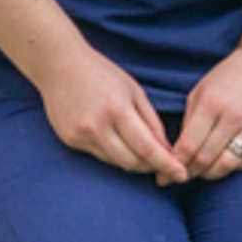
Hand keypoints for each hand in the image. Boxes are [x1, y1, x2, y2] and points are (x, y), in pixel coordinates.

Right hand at [36, 45, 185, 182]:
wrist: (60, 66)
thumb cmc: (102, 74)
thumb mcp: (134, 90)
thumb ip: (151, 121)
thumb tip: (166, 149)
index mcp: (118, 110)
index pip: (147, 147)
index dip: (166, 164)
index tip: (181, 176)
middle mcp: (97, 127)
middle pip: (131, 162)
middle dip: (151, 166)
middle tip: (165, 164)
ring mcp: (81, 136)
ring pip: (115, 162)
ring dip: (133, 162)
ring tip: (144, 153)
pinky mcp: (70, 141)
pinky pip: (99, 156)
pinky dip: (114, 154)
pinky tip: (117, 142)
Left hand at [172, 48, 241, 181]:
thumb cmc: (229, 76)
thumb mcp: (201, 90)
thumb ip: (189, 120)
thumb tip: (180, 151)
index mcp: (211, 103)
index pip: (188, 145)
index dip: (174, 164)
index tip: (164, 176)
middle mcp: (233, 116)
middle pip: (206, 158)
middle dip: (189, 173)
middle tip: (180, 178)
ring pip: (227, 164)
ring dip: (210, 174)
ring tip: (202, 173)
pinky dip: (234, 168)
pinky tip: (226, 163)